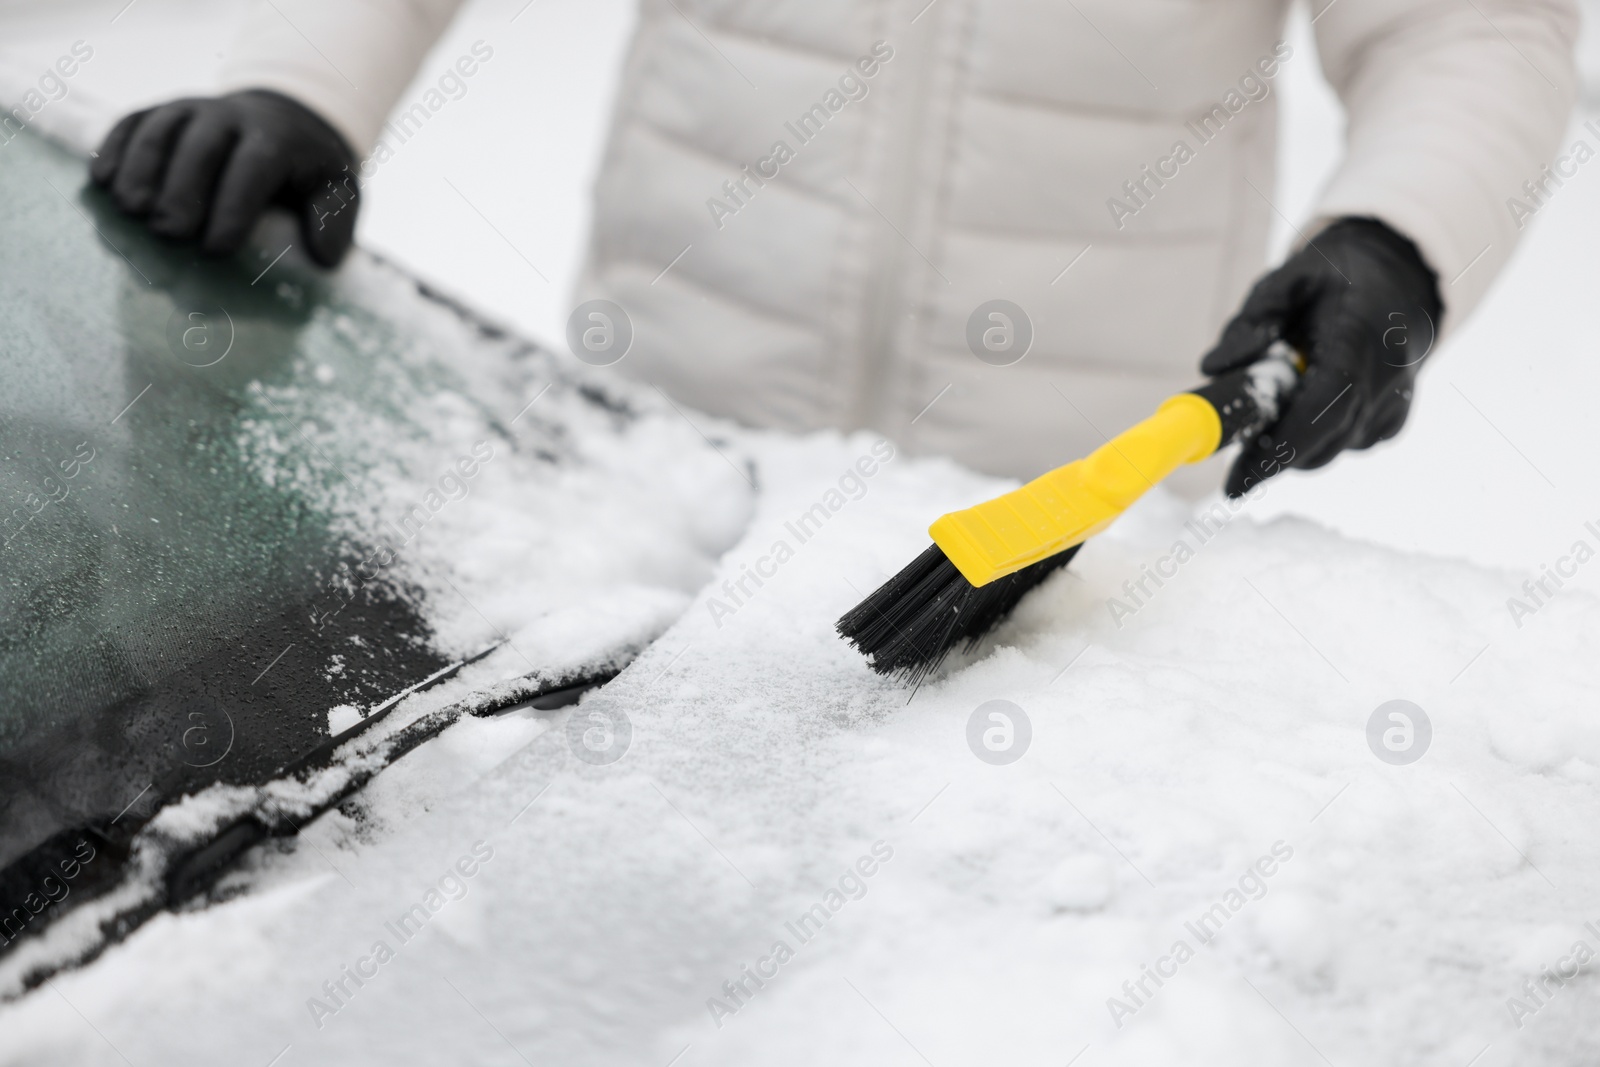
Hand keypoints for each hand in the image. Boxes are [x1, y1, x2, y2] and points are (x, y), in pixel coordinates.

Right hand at [90, 89, 359, 266]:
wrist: (283, 120)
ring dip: (141, 170)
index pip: (253, 168)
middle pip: (200, 147)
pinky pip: (131, 122)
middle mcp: (229, 116)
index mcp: (275, 138)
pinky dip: (114, 149)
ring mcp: (191, 108)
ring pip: (161, 130)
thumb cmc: (306, 172)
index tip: (215, 249)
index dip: (233, 207)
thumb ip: (333, 223)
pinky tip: (101, 182)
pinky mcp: (160, 110)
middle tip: (167, 234)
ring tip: (129, 211)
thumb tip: (325, 260)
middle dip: (181, 191)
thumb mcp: (336, 192)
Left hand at [1200, 216, 1441, 496]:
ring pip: (1328, 450)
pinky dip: (1313, 434)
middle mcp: (1387, 380)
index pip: (1323, 409)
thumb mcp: (1288, 279)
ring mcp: (1394, 406)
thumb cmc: (1335, 279)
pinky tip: (1309, 396)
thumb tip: (1215, 368)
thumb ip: (1251, 319)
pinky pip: (1341, 444)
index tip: (1234, 483)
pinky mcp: (1392, 423)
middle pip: (1322, 444)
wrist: (1401, 280)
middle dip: (1271, 452)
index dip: (1279, 450)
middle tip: (1237, 432)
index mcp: (1361, 339)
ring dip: (1291, 439)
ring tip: (1281, 395)